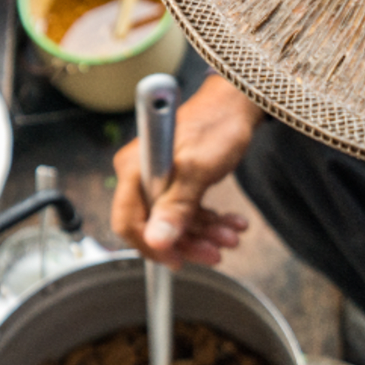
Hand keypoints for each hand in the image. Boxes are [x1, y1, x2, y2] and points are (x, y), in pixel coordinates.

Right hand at [111, 75, 265, 267]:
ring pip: (175, 220)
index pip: (128, 222)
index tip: (177, 261)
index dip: (151, 246)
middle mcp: (140, 174)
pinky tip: (231, 223)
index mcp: (134, 169)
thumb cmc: (216, 126)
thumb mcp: (197, 170)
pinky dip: (209, 219)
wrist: (237, 103)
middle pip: (154, 225)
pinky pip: (187, 209)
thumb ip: (176, 207)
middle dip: (187, 242)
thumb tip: (157, 241)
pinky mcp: (176, 178)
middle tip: (215, 252)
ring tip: (231, 236)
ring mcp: (158, 177)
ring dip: (204, 233)